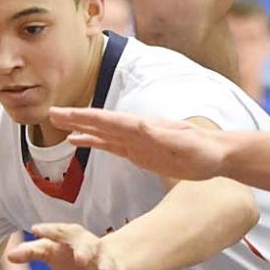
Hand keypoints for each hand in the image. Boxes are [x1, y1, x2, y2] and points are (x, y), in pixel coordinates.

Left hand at [8, 223, 127, 269]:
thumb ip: (31, 252)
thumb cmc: (69, 253)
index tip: (35, 229)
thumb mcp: (50, 251)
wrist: (105, 257)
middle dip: (84, 251)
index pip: (59, 230)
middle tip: (79, 259)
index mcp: (71, 235)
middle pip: (87, 244)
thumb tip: (9, 256)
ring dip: (106, 268)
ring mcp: (105, 258)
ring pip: (107, 262)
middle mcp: (90, 244)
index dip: (49, 230)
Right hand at [48, 106, 229, 180]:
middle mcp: (137, 130)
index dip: (84, 118)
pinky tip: (81, 143)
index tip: (62, 114)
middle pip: (100, 123)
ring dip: (81, 129)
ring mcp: (137, 141)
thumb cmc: (204, 150)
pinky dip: (94, 142)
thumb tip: (141, 126)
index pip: (108, 121)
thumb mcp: (185, 144)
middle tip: (50, 114)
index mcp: (144, 127)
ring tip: (58, 126)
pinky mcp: (140, 152)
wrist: (219, 155)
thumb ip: (164, 137)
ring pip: (102, 133)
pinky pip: (111, 146)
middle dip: (76, 119)